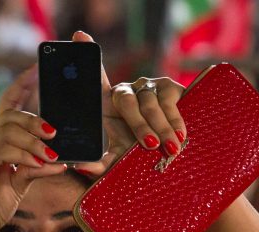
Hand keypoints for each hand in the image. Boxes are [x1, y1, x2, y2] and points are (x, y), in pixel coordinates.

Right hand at [0, 64, 66, 231]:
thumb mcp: (20, 183)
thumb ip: (36, 168)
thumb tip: (62, 160)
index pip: (8, 103)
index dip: (22, 84)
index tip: (38, 69)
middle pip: (11, 114)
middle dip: (36, 121)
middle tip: (55, 133)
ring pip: (8, 130)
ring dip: (33, 142)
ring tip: (51, 154)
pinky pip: (3, 151)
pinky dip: (23, 155)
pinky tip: (37, 162)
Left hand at [70, 31, 186, 175]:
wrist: (169, 157)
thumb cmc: (137, 156)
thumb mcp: (118, 161)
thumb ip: (99, 165)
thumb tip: (80, 166)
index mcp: (107, 103)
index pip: (95, 77)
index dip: (88, 54)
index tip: (79, 37)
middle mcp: (126, 90)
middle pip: (126, 100)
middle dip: (139, 125)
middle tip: (149, 146)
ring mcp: (148, 86)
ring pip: (150, 104)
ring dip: (161, 128)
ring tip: (168, 148)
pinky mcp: (170, 87)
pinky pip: (170, 103)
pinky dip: (175, 122)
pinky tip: (179, 136)